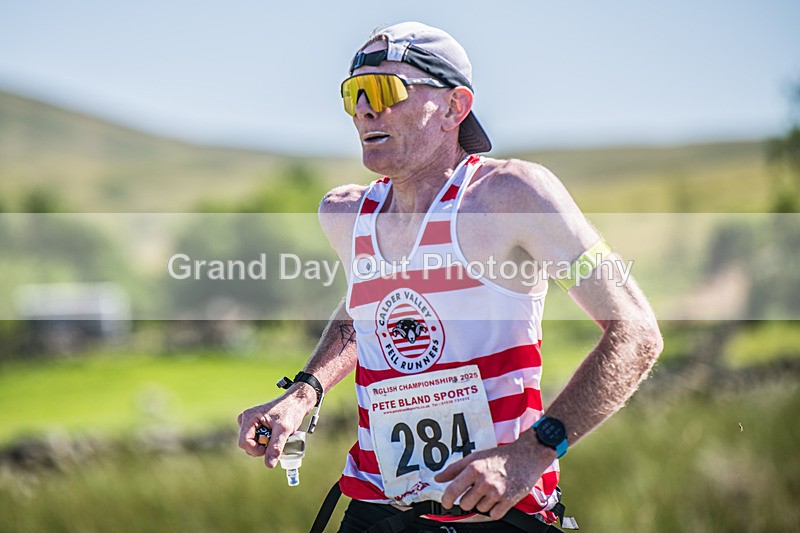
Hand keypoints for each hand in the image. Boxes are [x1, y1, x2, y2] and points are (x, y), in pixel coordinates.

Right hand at [236, 389, 314, 467]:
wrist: (297, 403)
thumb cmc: (290, 411)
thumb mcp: (284, 429)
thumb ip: (276, 447)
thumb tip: (269, 465)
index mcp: (249, 417)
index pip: (244, 442)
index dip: (256, 450)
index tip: (269, 447)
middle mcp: (247, 420)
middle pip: (247, 445)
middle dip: (262, 447)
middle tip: (276, 439)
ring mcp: (251, 424)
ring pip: (253, 445)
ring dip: (265, 445)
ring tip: (277, 436)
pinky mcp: (256, 427)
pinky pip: (257, 441)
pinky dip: (267, 442)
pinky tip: (276, 436)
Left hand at [434, 434, 554, 519]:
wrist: (526, 456)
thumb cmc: (499, 456)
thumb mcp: (475, 457)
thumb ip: (454, 469)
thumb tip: (438, 478)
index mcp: (474, 468)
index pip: (453, 490)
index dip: (446, 499)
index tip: (446, 503)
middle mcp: (484, 481)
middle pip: (465, 504)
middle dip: (468, 500)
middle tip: (475, 492)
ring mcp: (497, 492)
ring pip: (480, 509)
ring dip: (482, 503)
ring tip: (490, 491)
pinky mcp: (509, 500)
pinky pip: (494, 515)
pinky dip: (494, 510)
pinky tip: (497, 499)